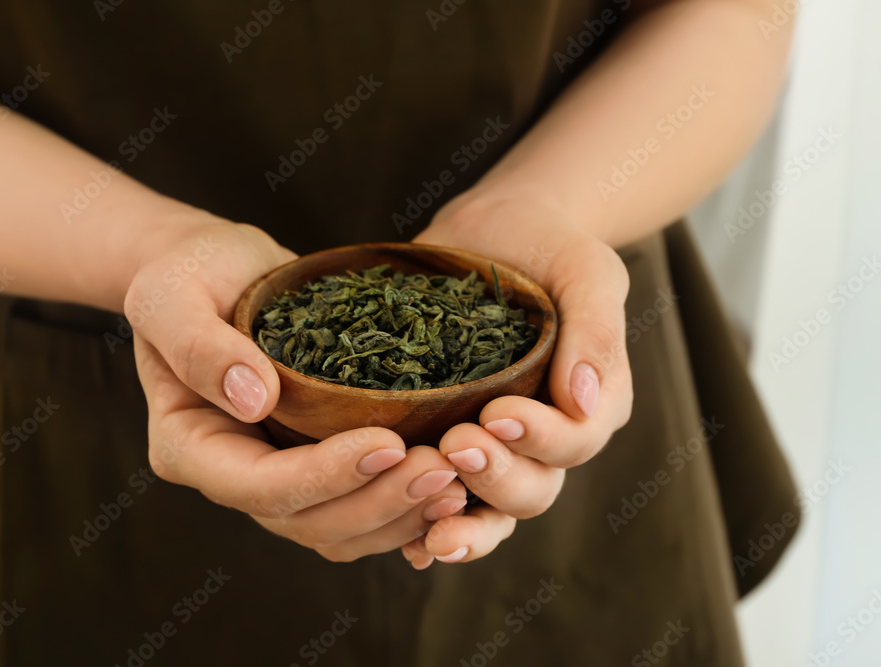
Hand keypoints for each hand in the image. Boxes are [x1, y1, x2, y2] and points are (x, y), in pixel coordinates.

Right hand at [126, 215, 466, 560]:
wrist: (219, 272)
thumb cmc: (189, 273)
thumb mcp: (173, 293)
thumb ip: (198, 344)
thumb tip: (255, 399)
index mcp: (188, 446)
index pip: (257, 485)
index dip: (323, 475)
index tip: (387, 443)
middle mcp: (232, 475)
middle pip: (305, 521)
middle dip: (376, 502)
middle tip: (442, 469)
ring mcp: (275, 476)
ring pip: (338, 529)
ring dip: (399, 514)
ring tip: (456, 479)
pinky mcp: (314, 465)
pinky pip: (359, 509)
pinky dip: (402, 507)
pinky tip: (450, 484)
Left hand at [402, 195, 633, 567]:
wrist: (495, 234)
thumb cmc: (549, 245)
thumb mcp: (585, 270)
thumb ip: (594, 330)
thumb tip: (584, 398)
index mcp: (592, 401)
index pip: (576, 441)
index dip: (539, 439)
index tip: (496, 413)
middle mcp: (549, 435)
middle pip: (534, 488)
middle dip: (495, 477)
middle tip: (452, 444)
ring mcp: (500, 445)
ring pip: (492, 509)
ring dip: (463, 522)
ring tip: (425, 526)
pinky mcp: (452, 440)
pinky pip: (448, 501)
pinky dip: (428, 527)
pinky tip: (404, 544)